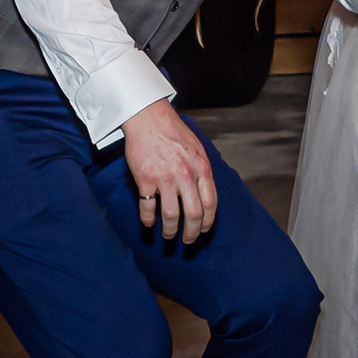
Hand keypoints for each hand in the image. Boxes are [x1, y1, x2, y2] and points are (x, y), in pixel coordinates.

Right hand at [122, 99, 216, 241]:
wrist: (149, 117)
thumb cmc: (173, 131)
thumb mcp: (197, 148)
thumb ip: (202, 170)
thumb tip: (205, 191)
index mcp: (202, 168)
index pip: (210, 203)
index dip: (208, 221)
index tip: (204, 229)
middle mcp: (186, 175)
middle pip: (194, 214)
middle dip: (192, 232)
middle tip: (188, 240)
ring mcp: (165, 178)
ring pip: (171, 215)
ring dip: (170, 230)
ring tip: (168, 235)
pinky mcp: (146, 179)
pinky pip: (148, 206)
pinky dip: (147, 219)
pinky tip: (148, 223)